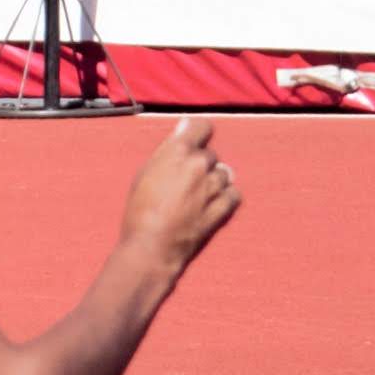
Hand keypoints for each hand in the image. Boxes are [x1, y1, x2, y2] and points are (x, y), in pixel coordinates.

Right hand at [121, 116, 239, 264]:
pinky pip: (234, 194)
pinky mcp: (222, 208)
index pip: (203, 127)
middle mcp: (199, 164)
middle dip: (201, 166)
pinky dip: (226, 198)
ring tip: (197, 197)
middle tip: (185, 183)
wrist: (151, 248)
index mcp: (178, 151)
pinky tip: (212, 206)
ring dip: (214, 182)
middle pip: (210, 155)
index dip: (199, 135)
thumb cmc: (140, 212)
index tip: (195, 144)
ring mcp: (213, 186)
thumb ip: (168, 149)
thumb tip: (184, 128)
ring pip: (224, 173)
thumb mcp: (145, 173)